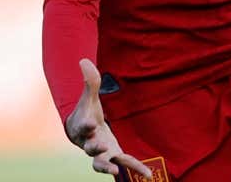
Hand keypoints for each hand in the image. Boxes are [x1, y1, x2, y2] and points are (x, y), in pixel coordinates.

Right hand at [65, 59, 151, 178]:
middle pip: (90, 148)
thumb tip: (84, 60)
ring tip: (114, 170)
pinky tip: (148, 175)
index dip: (86, 125)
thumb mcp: (89, 96)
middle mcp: (90, 142)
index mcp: (82, 127)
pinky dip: (135, 170)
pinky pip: (124, 163)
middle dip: (94, 147)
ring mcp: (102, 152)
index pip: (83, 126)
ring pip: (101, 162)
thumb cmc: (86, 111)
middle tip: (101, 145)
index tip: (91, 122)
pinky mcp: (115, 156)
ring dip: (107, 166)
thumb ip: (90, 81)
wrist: (83, 130)